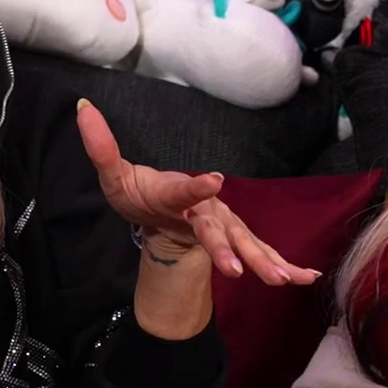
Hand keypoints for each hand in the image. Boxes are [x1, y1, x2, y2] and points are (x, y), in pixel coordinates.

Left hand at [76, 100, 317, 286]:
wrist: (160, 206)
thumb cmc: (139, 190)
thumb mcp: (114, 173)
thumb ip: (101, 147)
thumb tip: (82, 108)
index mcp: (176, 192)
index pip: (183, 189)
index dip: (196, 186)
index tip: (214, 180)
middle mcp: (206, 206)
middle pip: (219, 227)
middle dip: (229, 247)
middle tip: (238, 269)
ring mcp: (223, 222)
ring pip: (245, 241)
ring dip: (263, 259)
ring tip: (282, 279)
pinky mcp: (233, 237)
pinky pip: (260, 249)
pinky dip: (284, 262)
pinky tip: (306, 277)